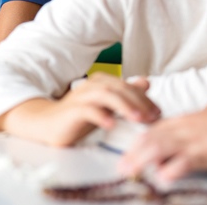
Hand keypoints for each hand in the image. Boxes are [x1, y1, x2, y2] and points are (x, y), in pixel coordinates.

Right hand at [0, 72, 160, 146]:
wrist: (48, 125)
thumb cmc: (79, 117)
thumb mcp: (106, 106)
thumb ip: (125, 95)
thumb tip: (146, 83)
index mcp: (101, 82)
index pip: (128, 86)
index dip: (145, 98)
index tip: (159, 113)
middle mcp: (91, 85)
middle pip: (119, 88)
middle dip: (139, 102)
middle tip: (153, 117)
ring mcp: (81, 97)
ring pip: (106, 95)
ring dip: (124, 106)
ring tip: (138, 119)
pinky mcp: (71, 111)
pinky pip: (88, 110)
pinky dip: (101, 116)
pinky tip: (111, 125)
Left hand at [118, 104, 206, 181]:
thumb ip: (204, 118)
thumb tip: (201, 117)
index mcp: (189, 119)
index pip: (157, 128)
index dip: (140, 140)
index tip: (128, 151)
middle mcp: (188, 128)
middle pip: (153, 138)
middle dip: (134, 153)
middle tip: (121, 166)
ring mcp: (197, 140)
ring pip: (161, 147)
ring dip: (142, 161)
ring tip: (130, 172)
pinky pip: (187, 161)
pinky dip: (173, 169)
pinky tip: (162, 177)